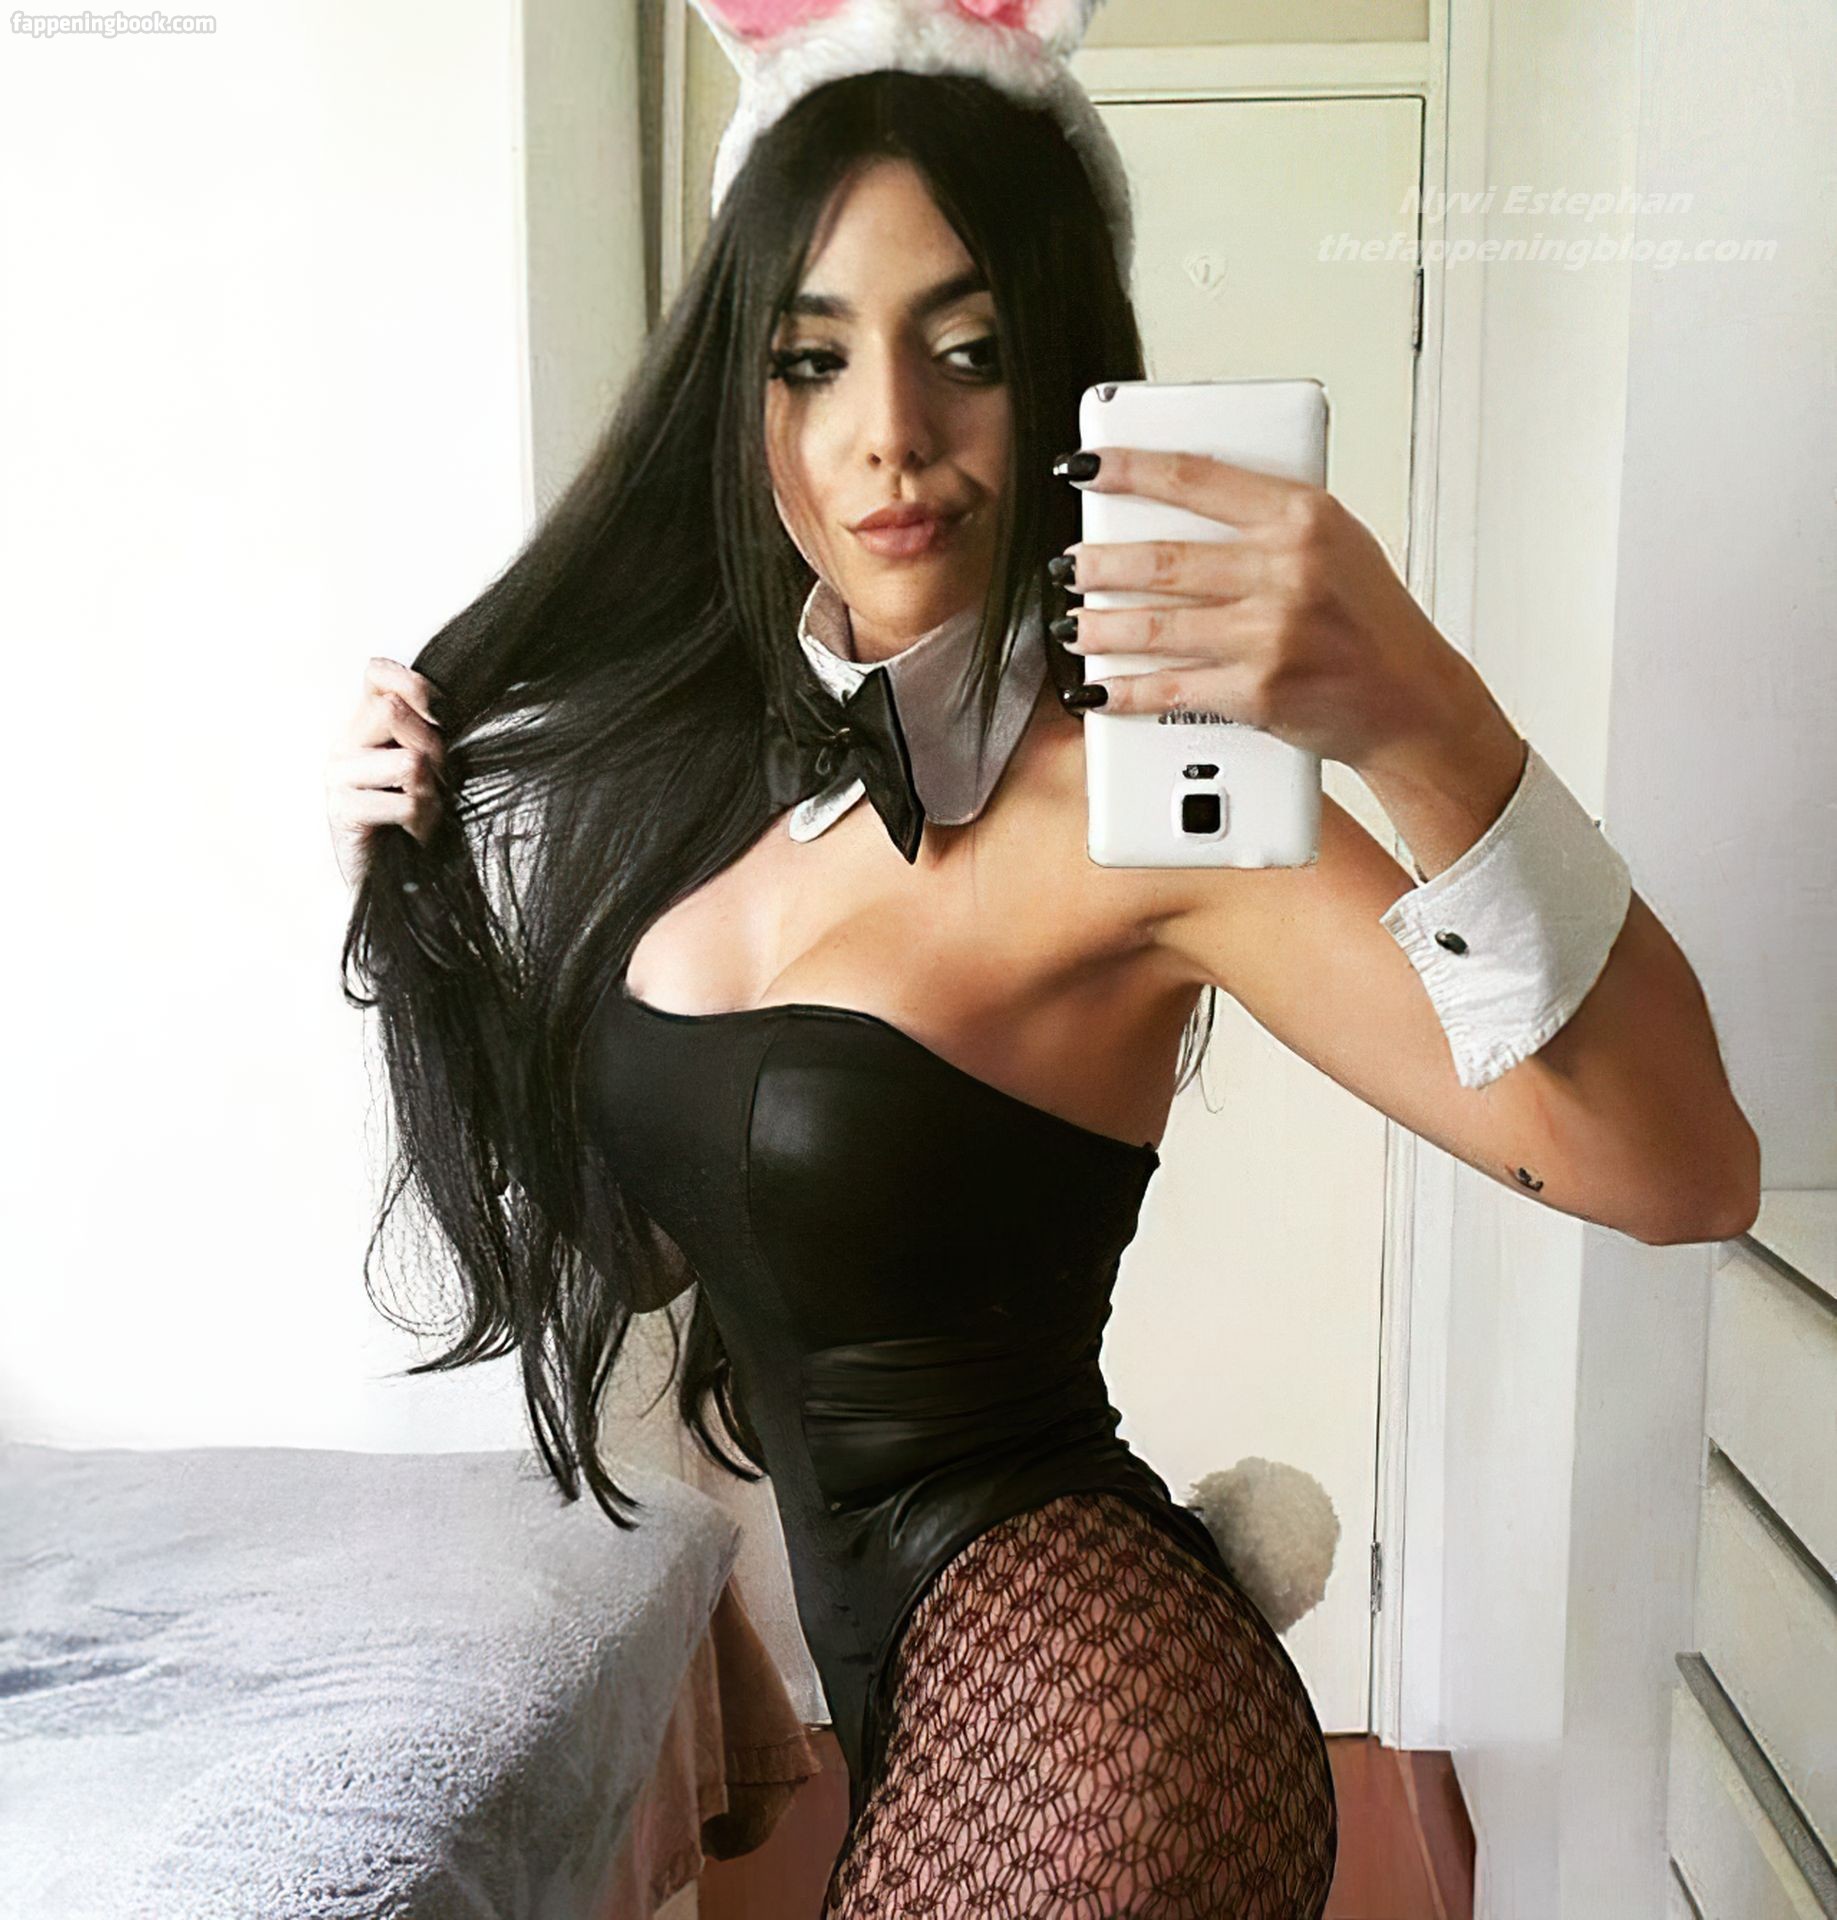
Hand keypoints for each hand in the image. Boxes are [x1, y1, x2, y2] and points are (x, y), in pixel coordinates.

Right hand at [324, 657, 446, 888]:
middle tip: (438, 782)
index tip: (442, 719)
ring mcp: (338, 776)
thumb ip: (428, 729)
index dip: (416, 687)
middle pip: (394, 711)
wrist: (400, 880)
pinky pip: (407, 803)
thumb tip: (441, 703)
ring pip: (409, 761)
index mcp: (364, 725)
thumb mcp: (431, 764)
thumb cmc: (419, 819)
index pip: (377, 674)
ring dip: (433, 793)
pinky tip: (414, 833)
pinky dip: (423, 821)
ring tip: (425, 812)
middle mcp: (345, 744)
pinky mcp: (343, 811)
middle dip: (434, 748)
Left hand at [1051, 447, 1496, 772]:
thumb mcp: (1334, 542)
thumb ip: (1265, 520)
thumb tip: (1175, 507)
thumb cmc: (1369, 620)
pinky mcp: (1258, 690)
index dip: (1130, 468)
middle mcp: (1287, 570)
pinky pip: (1172, 688)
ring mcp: (1271, 633)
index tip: (1086, 466)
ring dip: (1102, 628)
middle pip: (1164, 558)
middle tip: (1070, 563)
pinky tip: (1099, 689)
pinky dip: (1127, 692)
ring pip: (1157, 626)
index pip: (1196, 478)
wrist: (1410, 698)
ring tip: (1075, 625)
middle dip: (1101, 563)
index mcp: (1302, 518)